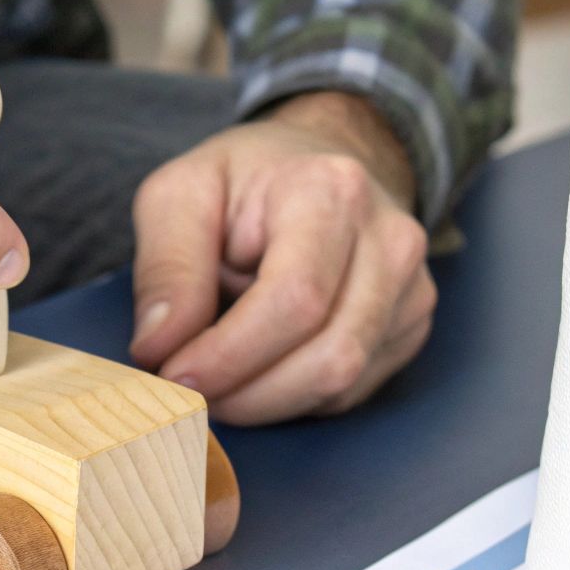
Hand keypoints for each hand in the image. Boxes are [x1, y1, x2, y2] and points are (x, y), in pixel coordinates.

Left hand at [129, 92, 435, 424]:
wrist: (316, 165)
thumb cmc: (244, 182)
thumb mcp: (179, 196)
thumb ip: (166, 268)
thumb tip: (158, 348)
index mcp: (332, 191)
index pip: (294, 301)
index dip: (231, 355)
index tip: (176, 377)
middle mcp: (390, 240)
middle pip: (328, 356)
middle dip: (247, 394)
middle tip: (190, 394)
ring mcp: (411, 288)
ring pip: (342, 383)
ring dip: (266, 403)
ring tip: (217, 385)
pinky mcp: (410, 326)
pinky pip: (350, 392)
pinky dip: (294, 399)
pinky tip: (259, 372)